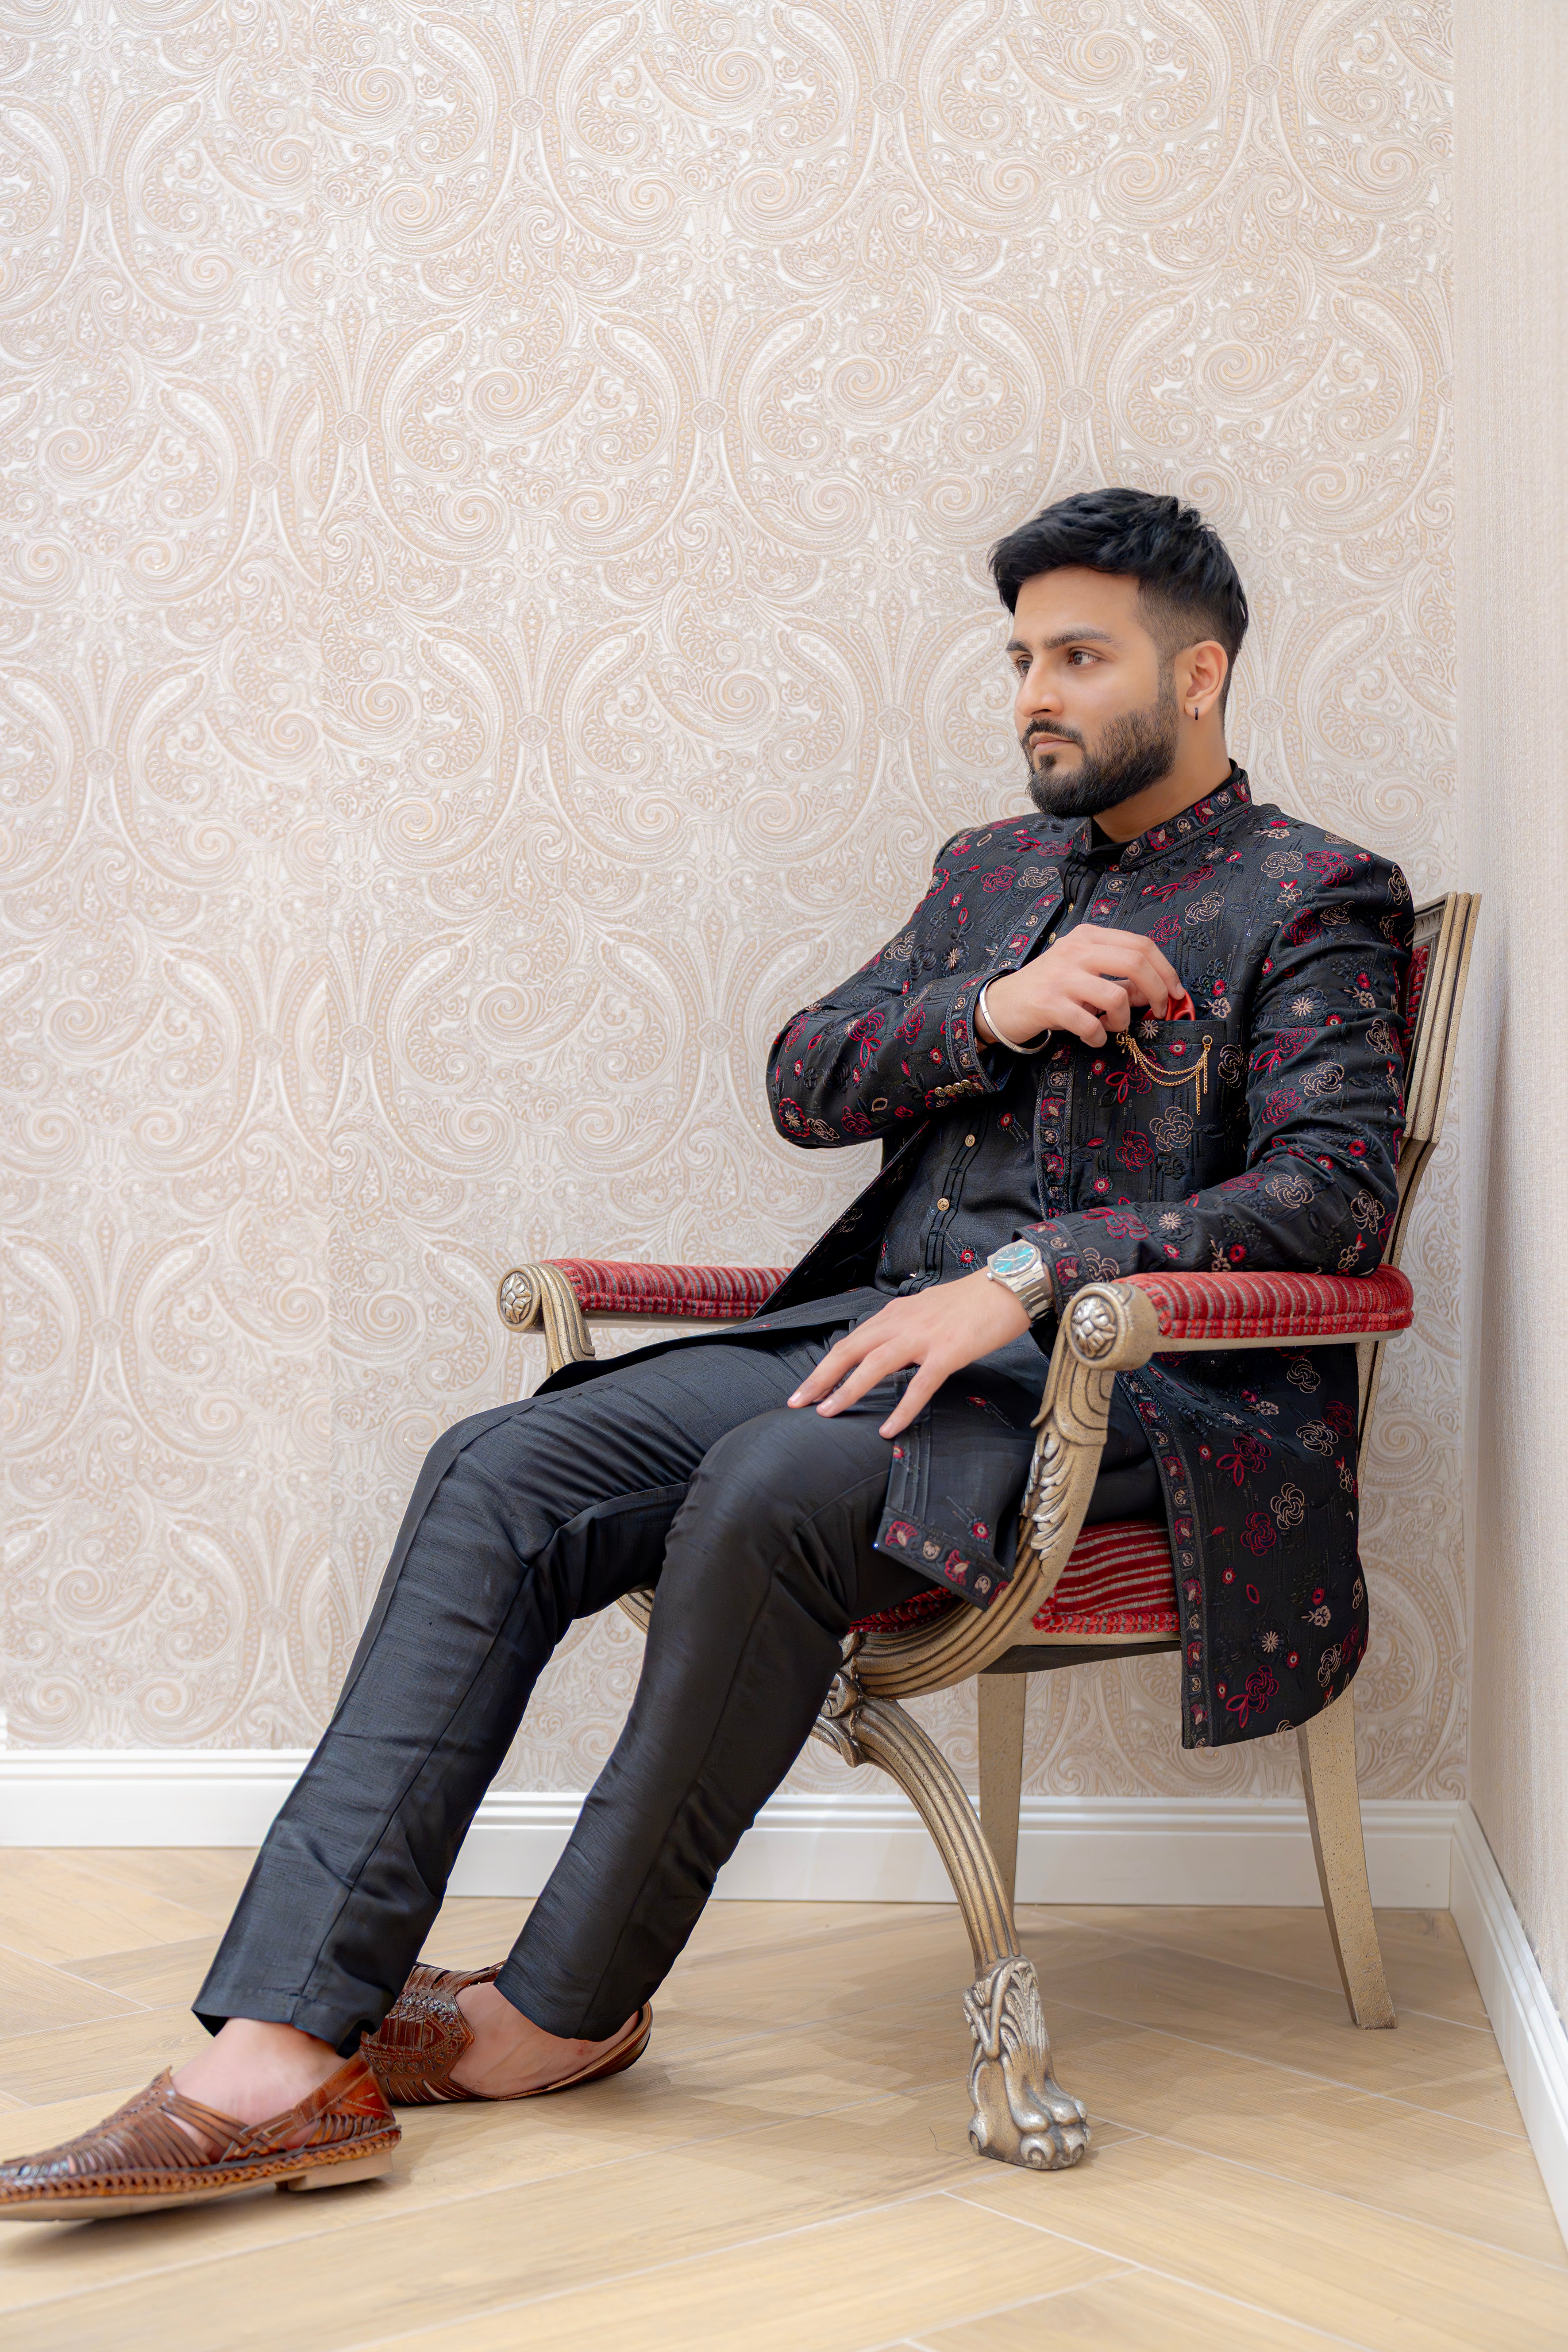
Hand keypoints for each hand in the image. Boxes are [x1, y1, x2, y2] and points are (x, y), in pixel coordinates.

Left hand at [786, 1272, 1031, 1438]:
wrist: (1007, 1288)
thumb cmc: (971, 1303)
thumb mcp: (926, 1310)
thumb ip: (903, 1327)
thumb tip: (886, 1347)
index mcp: (895, 1314)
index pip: (850, 1341)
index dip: (825, 1366)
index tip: (805, 1388)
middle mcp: (902, 1322)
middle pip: (850, 1350)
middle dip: (820, 1377)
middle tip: (796, 1402)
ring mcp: (923, 1337)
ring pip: (874, 1365)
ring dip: (847, 1390)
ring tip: (826, 1413)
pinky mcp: (947, 1353)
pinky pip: (919, 1385)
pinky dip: (902, 1409)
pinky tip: (889, 1429)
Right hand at [978, 926, 1181, 1050]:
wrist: (1003, 1003)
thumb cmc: (1050, 987)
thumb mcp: (1085, 974)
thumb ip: (1120, 979)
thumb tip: (1155, 992)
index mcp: (1089, 937)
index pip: (1141, 944)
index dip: (1166, 970)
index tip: (1176, 993)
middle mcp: (1076, 950)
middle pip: (1136, 962)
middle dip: (1157, 992)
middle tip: (1158, 1013)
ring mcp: (1062, 976)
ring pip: (1117, 996)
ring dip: (1124, 1019)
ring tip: (1113, 1027)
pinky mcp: (1049, 1004)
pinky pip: (1090, 1024)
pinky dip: (1099, 1037)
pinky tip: (1093, 1038)